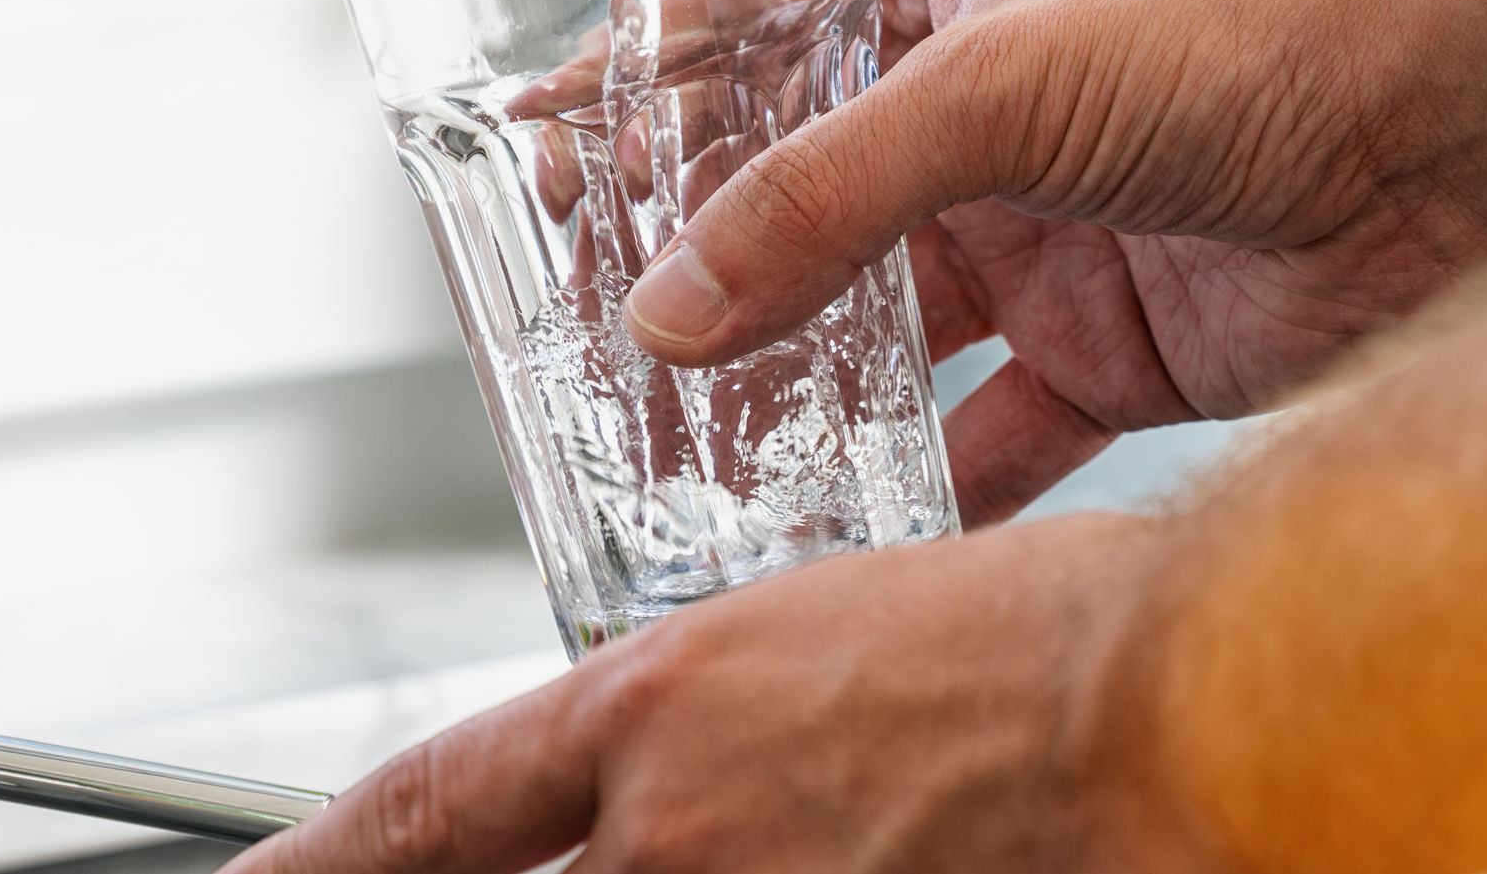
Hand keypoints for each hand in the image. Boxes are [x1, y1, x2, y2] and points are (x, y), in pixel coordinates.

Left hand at [226, 513, 1213, 873]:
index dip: (317, 863)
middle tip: (451, 873)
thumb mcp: (803, 636)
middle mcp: (676, 836)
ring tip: (734, 835)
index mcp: (655, 713)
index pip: (428, 812)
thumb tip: (636, 792)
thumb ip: (689, 728)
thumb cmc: (1021, 637)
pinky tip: (811, 858)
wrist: (1168, 701)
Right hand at [620, 0, 1486, 521]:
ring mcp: (1033, 235)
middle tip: (587, 327)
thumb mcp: (993, 86)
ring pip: (873, 325)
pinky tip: (844, 527)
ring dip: (790, 388)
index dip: (632, 89)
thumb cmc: (1246, 36)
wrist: (1460, 142)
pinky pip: (983, 432)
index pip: (743, 29)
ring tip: (682, 450)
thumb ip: (819, 199)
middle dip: (694, 265)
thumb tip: (669, 312)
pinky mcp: (1102, 347)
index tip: (531, 149)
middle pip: (792, 196)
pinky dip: (919, 482)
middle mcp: (973, 111)